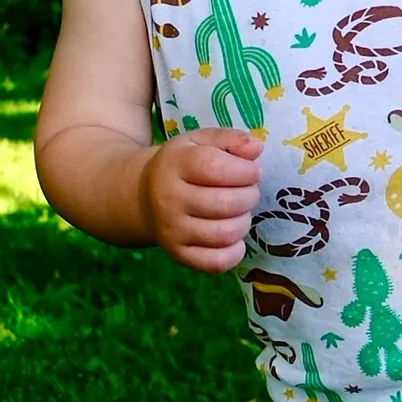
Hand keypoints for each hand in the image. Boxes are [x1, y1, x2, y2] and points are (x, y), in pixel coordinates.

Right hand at [140, 129, 261, 271]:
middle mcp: (168, 199)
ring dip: (244, 221)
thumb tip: (258, 147)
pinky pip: (217, 262)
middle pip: (226, 203)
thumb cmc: (182, 166)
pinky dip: (235, 252)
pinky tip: (234, 237)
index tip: (252, 172)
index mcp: (174, 165)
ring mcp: (172, 230)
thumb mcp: (200, 142)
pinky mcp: (178, 255)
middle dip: (249, 196)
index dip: (245, 171)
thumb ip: (231, 139)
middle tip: (247, 191)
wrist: (144, 196)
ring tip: (239, 211)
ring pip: (225, 233)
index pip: (215, 168)